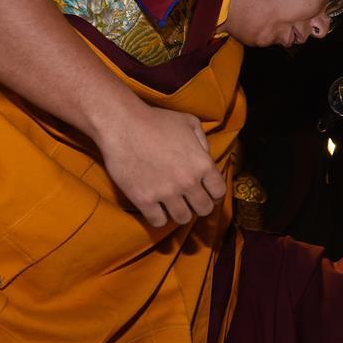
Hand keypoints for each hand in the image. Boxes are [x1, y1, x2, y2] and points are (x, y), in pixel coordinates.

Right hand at [95, 103, 225, 226]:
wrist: (123, 125)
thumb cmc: (157, 121)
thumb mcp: (190, 123)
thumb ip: (203, 142)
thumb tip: (206, 157)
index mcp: (202, 164)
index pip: (219, 192)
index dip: (215, 194)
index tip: (208, 193)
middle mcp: (188, 181)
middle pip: (204, 209)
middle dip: (200, 205)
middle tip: (191, 200)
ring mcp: (166, 192)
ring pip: (183, 218)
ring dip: (181, 213)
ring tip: (175, 205)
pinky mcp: (144, 199)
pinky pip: (159, 222)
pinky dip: (160, 217)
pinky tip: (157, 208)